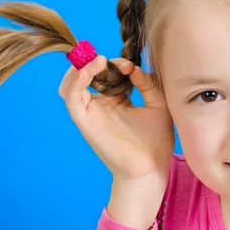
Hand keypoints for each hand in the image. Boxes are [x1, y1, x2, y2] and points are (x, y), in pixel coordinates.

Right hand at [58, 55, 174, 182]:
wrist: (151, 169)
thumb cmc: (156, 141)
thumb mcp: (158, 104)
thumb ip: (147, 83)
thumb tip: (132, 68)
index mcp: (118, 101)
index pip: (109, 73)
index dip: (118, 64)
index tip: (131, 66)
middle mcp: (101, 106)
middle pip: (87, 76)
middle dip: (97, 62)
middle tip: (113, 61)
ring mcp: (91, 113)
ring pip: (71, 84)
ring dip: (81, 68)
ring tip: (100, 60)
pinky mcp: (85, 122)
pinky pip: (72, 97)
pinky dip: (77, 80)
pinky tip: (94, 69)